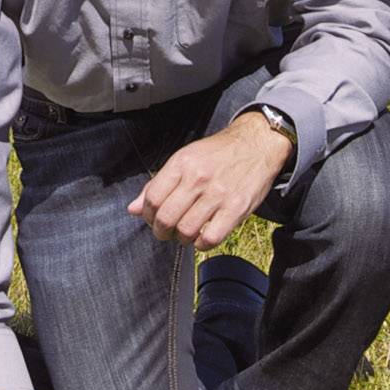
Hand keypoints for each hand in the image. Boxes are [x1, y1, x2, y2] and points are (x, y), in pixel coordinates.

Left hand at [128, 113, 291, 247]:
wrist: (256, 145)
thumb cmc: (218, 153)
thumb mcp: (185, 159)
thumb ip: (158, 183)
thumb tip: (133, 209)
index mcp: (182, 164)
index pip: (152, 198)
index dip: (147, 215)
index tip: (152, 219)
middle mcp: (198, 178)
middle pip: (166, 217)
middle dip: (161, 231)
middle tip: (166, 231)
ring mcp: (218, 194)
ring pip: (186, 230)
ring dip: (181, 239)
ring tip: (184, 234)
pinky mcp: (236, 208)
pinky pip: (211, 238)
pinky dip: (202, 244)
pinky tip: (202, 237)